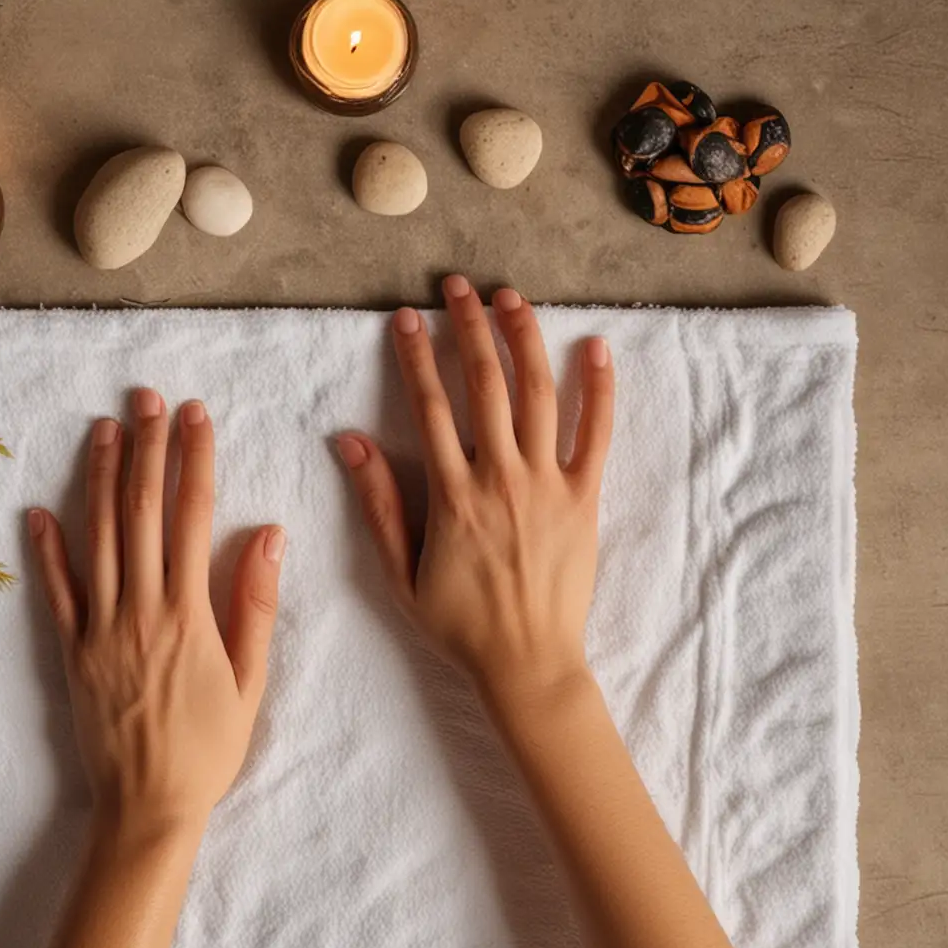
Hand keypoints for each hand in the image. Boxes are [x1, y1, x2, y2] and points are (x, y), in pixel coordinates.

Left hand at [28, 390, 283, 835]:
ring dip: (98, 479)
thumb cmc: (209, 749)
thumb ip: (254, 605)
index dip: (193, 461)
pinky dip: (46, 550)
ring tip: (103, 429)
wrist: (149, 806)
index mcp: (187, 614)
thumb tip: (267, 533)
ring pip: (95, 538)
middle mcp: (138, 611)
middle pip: (138, 513)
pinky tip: (38, 511)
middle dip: (145, 450)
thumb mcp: (251, 681)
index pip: (189, 518)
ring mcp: (98, 629)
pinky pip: (56, 592)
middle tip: (148, 399)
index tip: (196, 416)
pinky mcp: (71, 653)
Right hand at [338, 276, 613, 723]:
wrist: (528, 662)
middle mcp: (500, 478)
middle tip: (458, 286)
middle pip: (484, 385)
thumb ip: (379, 505)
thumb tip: (350, 443)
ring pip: (537, 394)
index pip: (429, 406)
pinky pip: (595, 433)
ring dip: (523, 339)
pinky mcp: (585, 498)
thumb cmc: (459, 625)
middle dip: (469, 327)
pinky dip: (597, 388)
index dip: (416, 355)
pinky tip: (594, 346)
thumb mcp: (400, 573)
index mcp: (452, 495)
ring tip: (510, 298)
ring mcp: (547, 485)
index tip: (407, 317)